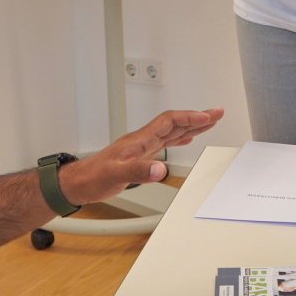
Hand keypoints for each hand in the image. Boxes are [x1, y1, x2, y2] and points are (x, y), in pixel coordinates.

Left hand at [63, 107, 222, 204]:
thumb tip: (162, 169)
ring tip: (209, 121)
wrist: (78, 183)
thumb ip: (139, 172)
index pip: (169, 121)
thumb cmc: (93, 177)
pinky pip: (165, 141)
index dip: (189, 117)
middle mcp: (143, 140)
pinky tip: (185, 139)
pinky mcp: (141, 156)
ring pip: (172, 131)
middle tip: (217, 112)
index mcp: (139, 140)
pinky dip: (180, 137)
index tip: (207, 117)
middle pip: (175, 122)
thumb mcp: (116, 175)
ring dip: (192, 125)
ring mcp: (142, 147)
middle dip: (197, 116)